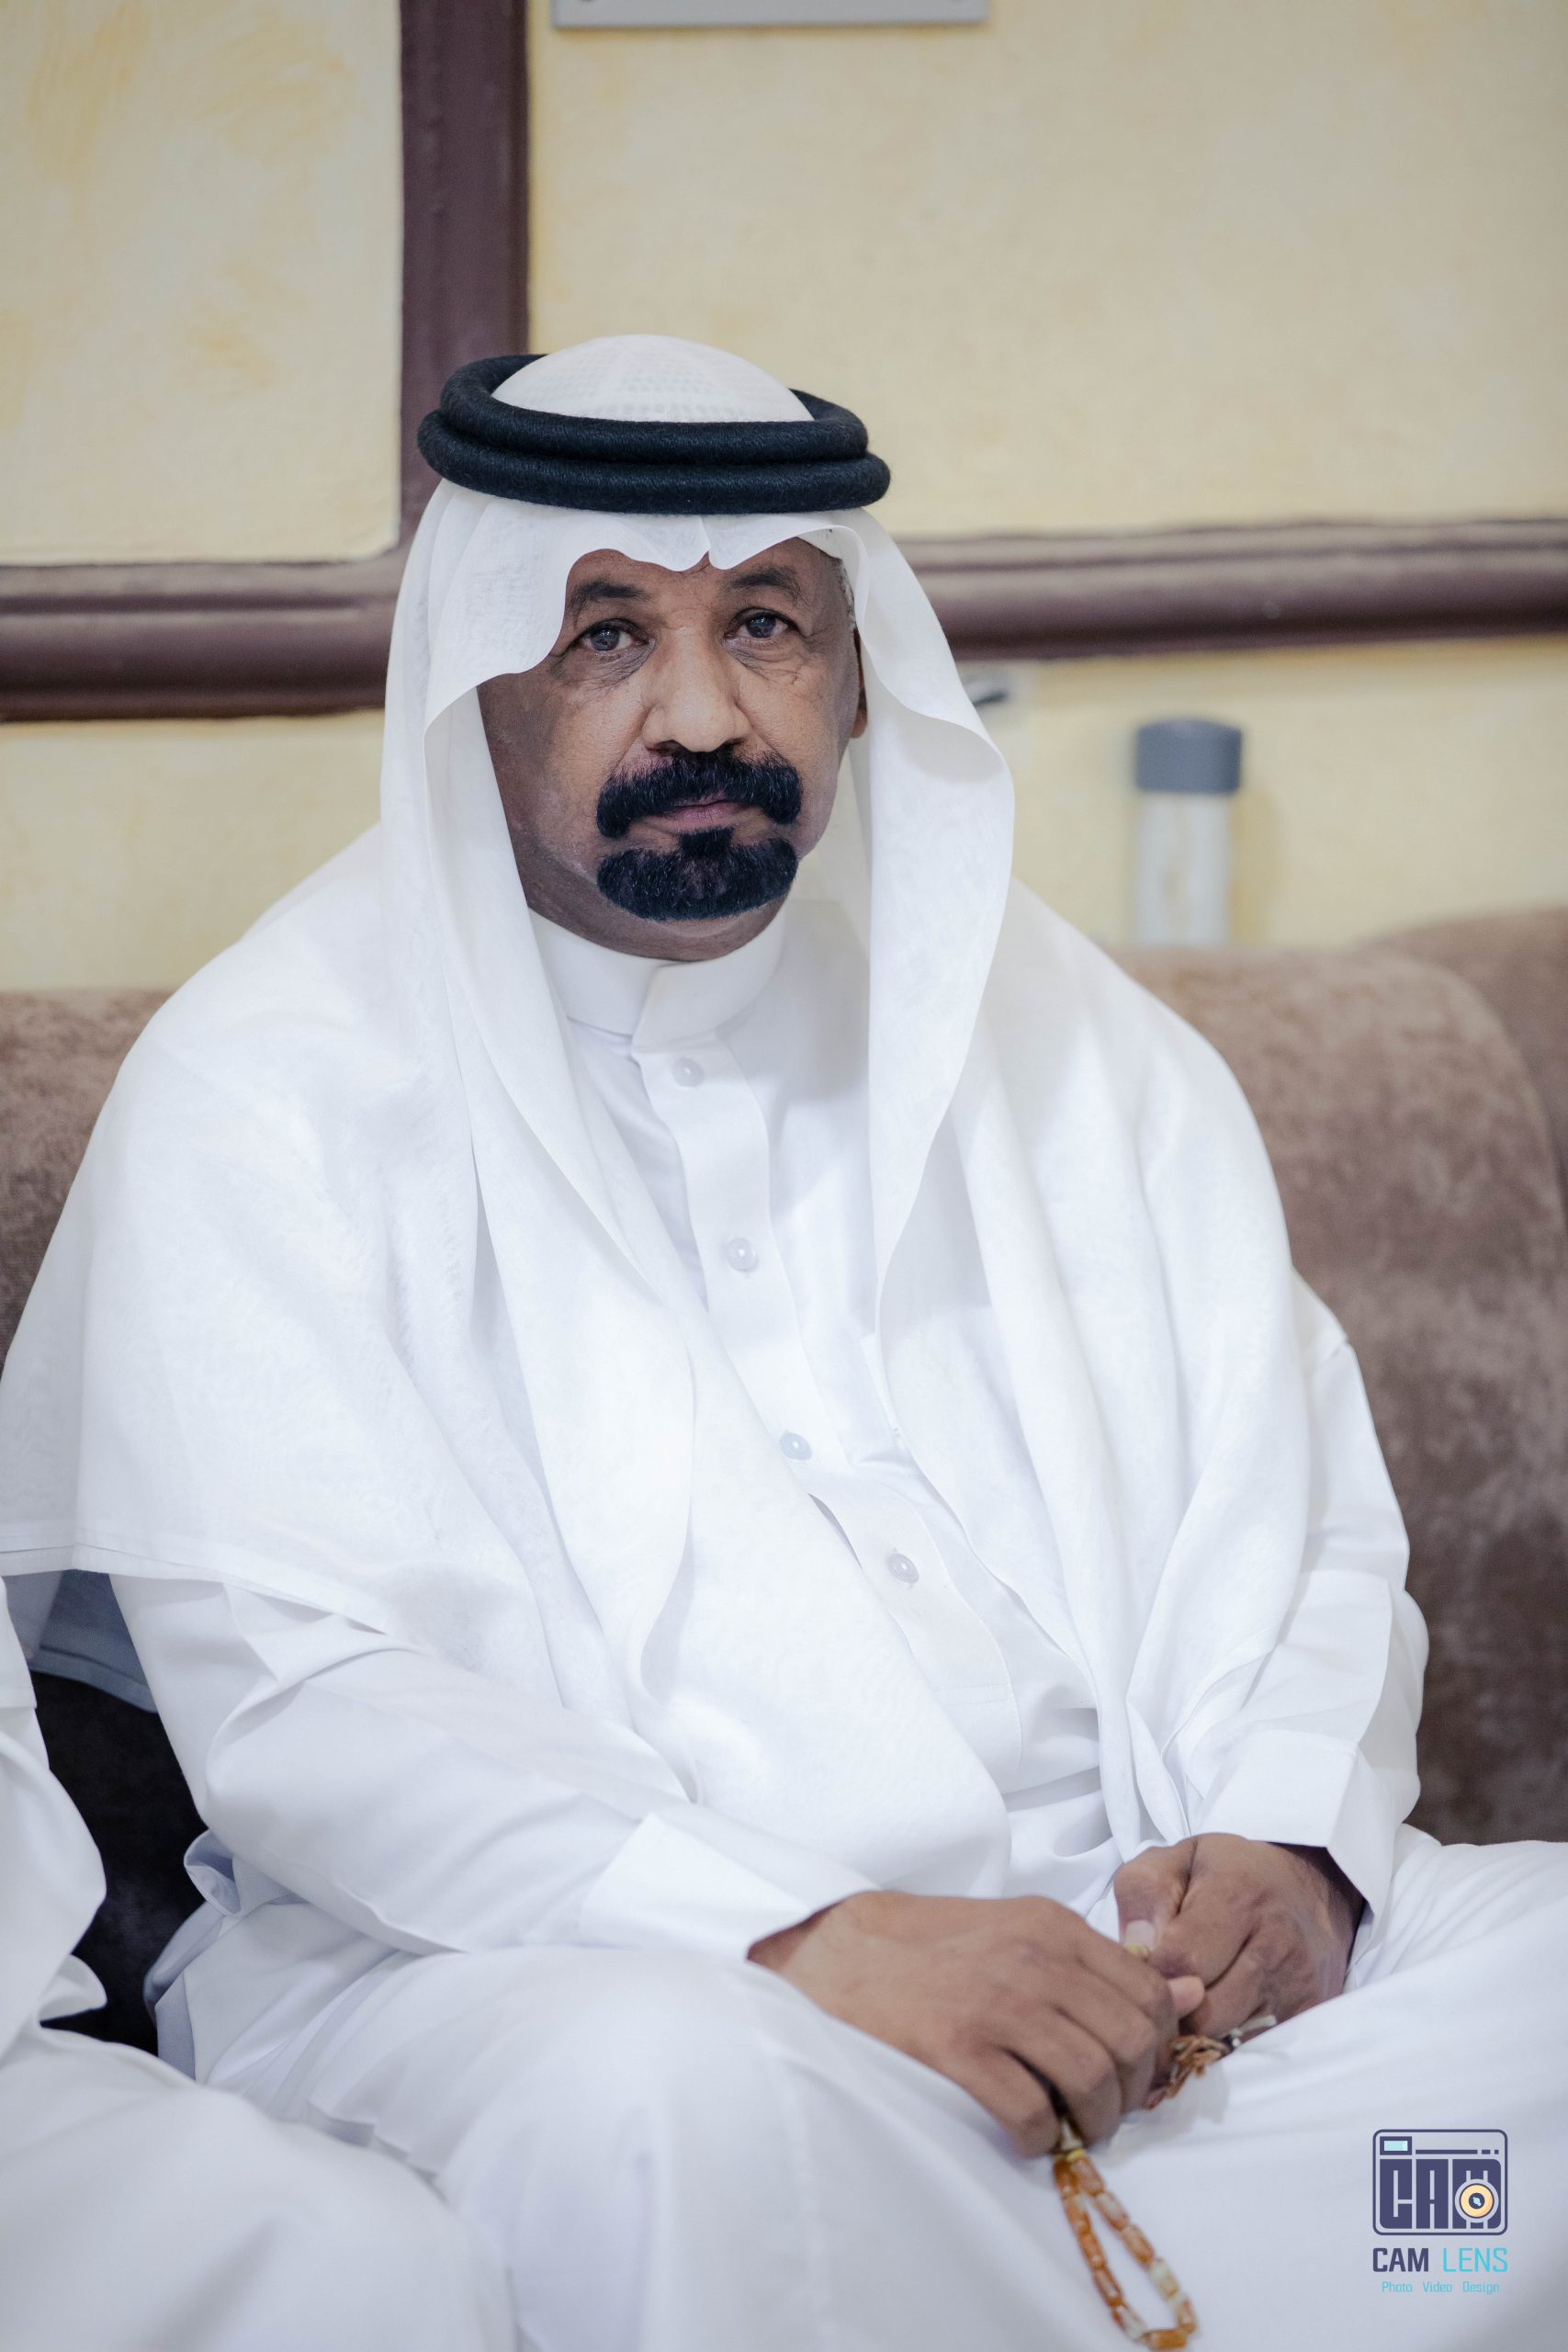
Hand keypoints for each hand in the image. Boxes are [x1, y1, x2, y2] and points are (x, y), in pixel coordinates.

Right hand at [749, 1891, 1203, 2154]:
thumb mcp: (1021, 1934)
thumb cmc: (932, 1949)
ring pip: (1093, 2079)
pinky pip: (1032, 2113)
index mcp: (1054, 1927)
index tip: (1135, 2074)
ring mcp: (997, 2003)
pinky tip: (1025, 2131)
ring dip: (1094, 2121)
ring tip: (1071, 2127)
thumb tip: (1189, 1996)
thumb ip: (1099, 1965)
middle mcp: (1036, 1960)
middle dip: (1132, 2092)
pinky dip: (1041, 2138)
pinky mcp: (958, 2049)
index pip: (1151, 1994)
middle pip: (1132, 2041)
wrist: (839, 1954)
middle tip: (1104, 2110)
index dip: (1158, 2047)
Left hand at [1113, 1834, 1362, 2042]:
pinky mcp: (1306, 2018)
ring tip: (1185, 2003)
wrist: (1311, 1889)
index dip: (1148, 1971)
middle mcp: (1275, 1946)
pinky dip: (1224, 2043)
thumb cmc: (1229, 1873)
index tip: (1139, 1967)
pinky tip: (1214, 2016)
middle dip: (1170, 2008)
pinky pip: (1250, 2051)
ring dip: (1195, 2031)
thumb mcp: (1177, 1859)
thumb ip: (1145, 1893)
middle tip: (1159, 1992)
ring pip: (1225, 2039)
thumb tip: (1136, 1948)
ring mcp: (1296, 1988)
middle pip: (1203, 2012)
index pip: (1181, 1961)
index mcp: (1238, 1896)